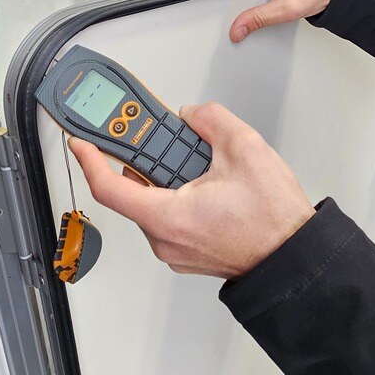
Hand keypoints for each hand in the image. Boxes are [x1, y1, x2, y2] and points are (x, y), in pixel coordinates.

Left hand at [69, 102, 314, 279]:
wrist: (294, 259)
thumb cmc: (274, 221)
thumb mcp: (246, 149)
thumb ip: (211, 120)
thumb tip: (193, 115)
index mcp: (169, 216)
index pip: (109, 188)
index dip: (90, 160)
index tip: (80, 142)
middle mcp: (165, 239)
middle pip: (133, 191)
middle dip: (144, 158)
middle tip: (155, 134)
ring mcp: (176, 250)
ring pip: (153, 203)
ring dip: (166, 176)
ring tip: (195, 159)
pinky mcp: (188, 252)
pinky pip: (170, 217)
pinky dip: (178, 194)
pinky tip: (205, 181)